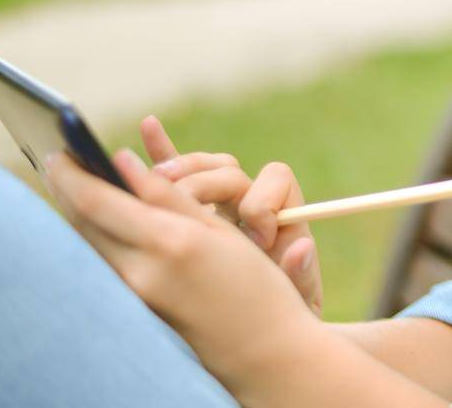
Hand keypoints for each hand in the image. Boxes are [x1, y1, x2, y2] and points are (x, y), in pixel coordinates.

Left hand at [42, 146, 322, 396]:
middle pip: (81, 223)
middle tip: (56, 162)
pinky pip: (100, 261)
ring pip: (86, 243)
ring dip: (75, 212)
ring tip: (72, 186)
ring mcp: (131, 294)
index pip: (97, 201)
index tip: (58, 149)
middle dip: (65, 190)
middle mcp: (140, 271)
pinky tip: (93, 222)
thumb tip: (122, 161)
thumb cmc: (253, 283)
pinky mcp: (130, 307)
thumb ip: (168, 195)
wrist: (261, 348)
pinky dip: (92, 235)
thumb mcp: (218, 229)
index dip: (73, 173)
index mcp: (168, 242)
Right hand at [140, 114, 324, 316]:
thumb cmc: (282, 314)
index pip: (275, 180)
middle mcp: (248, 202)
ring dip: (180, 168)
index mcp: (281, 216)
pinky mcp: (189, 209)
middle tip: (189, 200)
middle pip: (229, 171)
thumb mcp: (296, 300)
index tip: (260, 235)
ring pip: (200, 168)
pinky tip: (148, 124)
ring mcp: (218, 203)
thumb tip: (302, 246)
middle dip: (209, 181)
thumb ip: (300, 274)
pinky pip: (176, 173)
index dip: (264, 203)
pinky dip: (163, 148)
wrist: (263, 327)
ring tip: (159, 180)